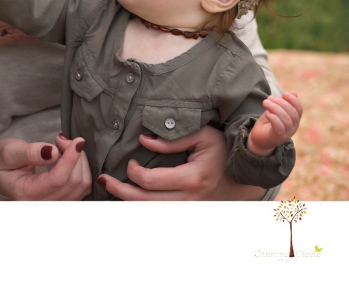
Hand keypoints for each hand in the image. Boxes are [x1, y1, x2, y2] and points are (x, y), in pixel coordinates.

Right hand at [0, 134, 91, 199]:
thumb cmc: (1, 162)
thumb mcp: (8, 152)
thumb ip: (29, 152)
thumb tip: (52, 152)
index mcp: (26, 194)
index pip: (57, 180)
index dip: (71, 158)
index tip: (77, 140)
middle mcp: (41, 205)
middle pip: (73, 182)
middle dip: (74, 156)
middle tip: (60, 139)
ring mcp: (53, 205)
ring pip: (82, 186)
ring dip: (80, 162)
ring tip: (64, 146)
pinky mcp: (62, 201)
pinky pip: (83, 188)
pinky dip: (82, 170)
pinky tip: (70, 158)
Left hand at [97, 125, 265, 200]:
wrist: (245, 172)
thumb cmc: (223, 150)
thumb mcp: (202, 135)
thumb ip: (171, 139)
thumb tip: (143, 140)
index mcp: (192, 179)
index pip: (150, 181)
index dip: (133, 172)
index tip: (129, 161)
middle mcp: (190, 199)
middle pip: (144, 201)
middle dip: (119, 191)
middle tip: (103, 180)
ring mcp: (189, 208)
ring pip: (151, 211)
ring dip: (128, 202)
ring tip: (110, 190)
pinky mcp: (188, 211)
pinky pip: (160, 213)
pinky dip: (142, 206)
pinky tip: (130, 198)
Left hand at [247, 92, 302, 155]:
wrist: (259, 138)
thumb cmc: (268, 123)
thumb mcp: (275, 110)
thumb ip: (283, 102)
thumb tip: (293, 92)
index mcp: (295, 119)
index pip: (299, 109)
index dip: (293, 100)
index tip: (285, 93)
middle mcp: (293, 127)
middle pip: (292, 113)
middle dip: (281, 102)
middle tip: (269, 98)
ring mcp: (287, 133)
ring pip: (286, 119)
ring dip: (275, 108)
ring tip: (265, 102)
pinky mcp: (278, 137)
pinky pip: (279, 127)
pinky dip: (274, 118)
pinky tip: (267, 113)